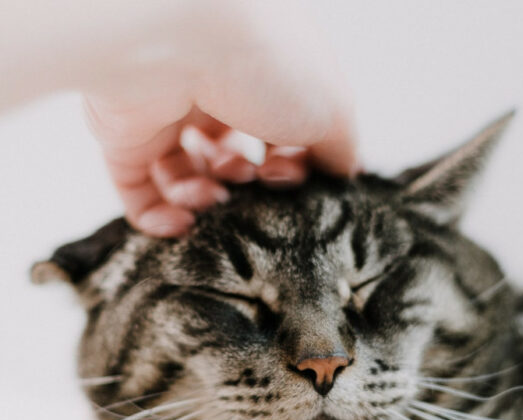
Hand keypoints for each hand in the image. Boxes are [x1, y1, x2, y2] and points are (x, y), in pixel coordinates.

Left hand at [82, 0, 357, 236]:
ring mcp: (165, 111)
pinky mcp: (124, 135)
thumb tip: (341, 176)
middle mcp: (213, 89)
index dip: (288, 167)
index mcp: (262, 76)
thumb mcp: (331, 109)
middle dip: (245, 184)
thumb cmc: (263, 62)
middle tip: (248, 182)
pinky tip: (182, 224)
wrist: (176, 35)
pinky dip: (159, 217)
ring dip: (206, 202)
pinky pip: (139, 190)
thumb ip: (340, 150)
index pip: (278, 135)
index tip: (288, 175)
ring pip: (187, 178)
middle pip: (232, 158)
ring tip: (212, 197)